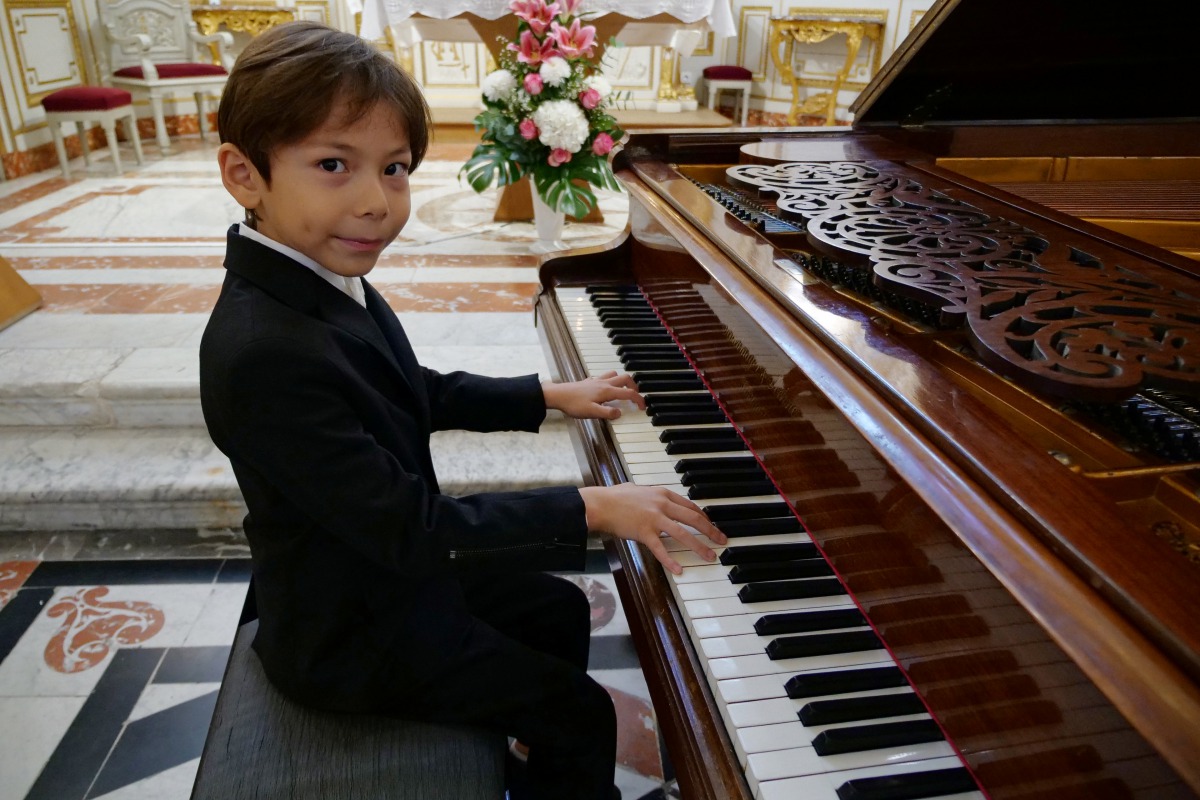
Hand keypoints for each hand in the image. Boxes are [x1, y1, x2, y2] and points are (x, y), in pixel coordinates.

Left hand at [542, 371, 644, 419]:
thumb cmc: (573, 404)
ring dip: (622, 380)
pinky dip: (610, 380)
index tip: (643, 407)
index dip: (638, 399)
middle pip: (625, 378)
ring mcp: (596, 381)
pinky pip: (604, 377)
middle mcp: (604, 383)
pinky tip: (606, 388)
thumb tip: (620, 413)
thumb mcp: (591, 412)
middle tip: (636, 396)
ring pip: (615, 374)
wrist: (558, 395)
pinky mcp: (589, 381)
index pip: (628, 393)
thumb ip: (607, 413)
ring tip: (624, 390)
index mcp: (607, 391)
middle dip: (634, 386)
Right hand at [578, 483, 726, 574]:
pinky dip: (671, 560)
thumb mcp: (638, 490)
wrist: (600, 504)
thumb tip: (653, 497)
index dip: (703, 516)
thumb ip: (650, 495)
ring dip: (699, 546)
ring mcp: (654, 519)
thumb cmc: (615, 497)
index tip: (710, 525)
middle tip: (722, 540)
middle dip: (711, 530)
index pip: (689, 505)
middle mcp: (662, 505)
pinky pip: (660, 549)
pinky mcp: (644, 532)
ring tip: (710, 556)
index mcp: (662, 494)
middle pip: (693, 518)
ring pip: (684, 533)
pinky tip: (679, 569)